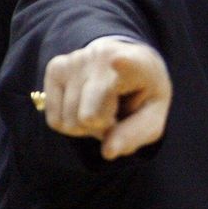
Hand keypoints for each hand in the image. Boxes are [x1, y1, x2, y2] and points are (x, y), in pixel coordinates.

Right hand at [39, 37, 171, 158]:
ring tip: (102, 108)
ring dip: (86, 126)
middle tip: (117, 114)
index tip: (118, 61)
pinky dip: (70, 123)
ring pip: (68, 121)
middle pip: (89, 117)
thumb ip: (135, 134)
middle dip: (102, 128)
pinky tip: (85, 105)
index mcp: (138, 65)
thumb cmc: (141, 93)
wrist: (127, 60)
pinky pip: (54, 120)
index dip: (123, 65)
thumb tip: (108, 152)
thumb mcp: (153, 115)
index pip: (128, 65)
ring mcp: (75, 60)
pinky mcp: (55, 68)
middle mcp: (103, 56)